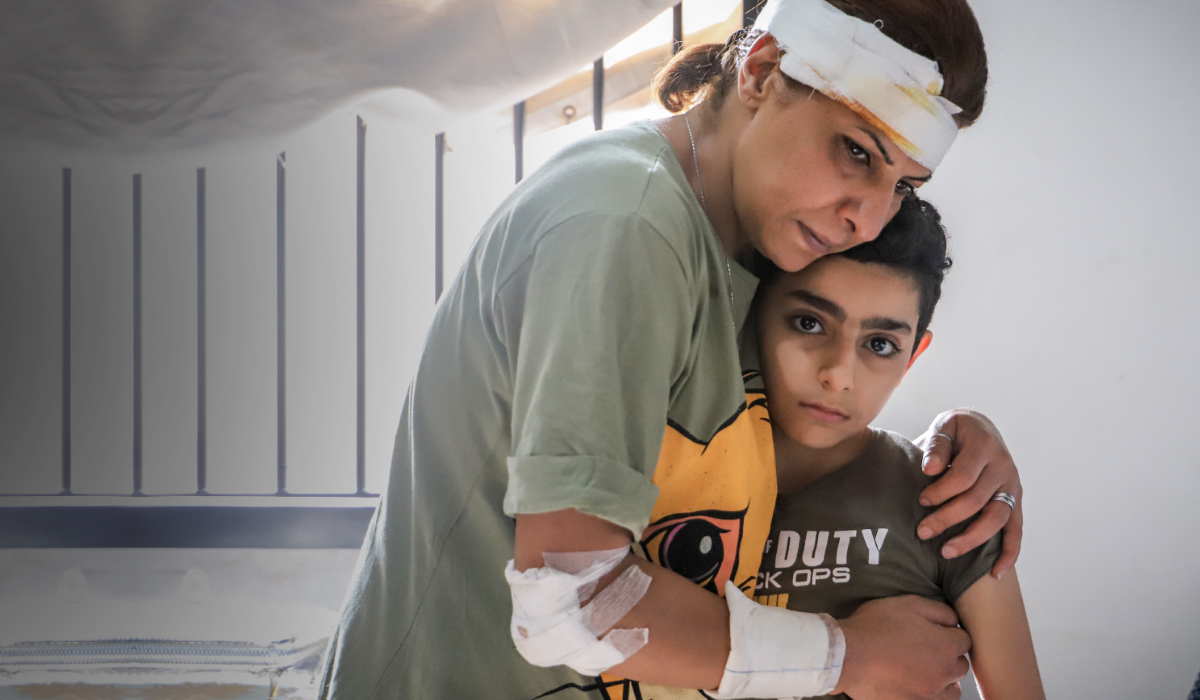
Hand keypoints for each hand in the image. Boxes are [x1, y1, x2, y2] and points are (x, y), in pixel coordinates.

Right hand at [834, 596, 969, 699]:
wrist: (847, 655)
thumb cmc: (877, 626)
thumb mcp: (909, 604)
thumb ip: (940, 611)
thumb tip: (954, 621)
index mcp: (946, 646)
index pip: (965, 640)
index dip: (949, 633)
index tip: (934, 632)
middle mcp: (944, 673)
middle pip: (960, 666)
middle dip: (948, 657)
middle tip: (926, 650)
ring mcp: (930, 694)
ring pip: (951, 689)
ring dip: (944, 680)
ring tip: (924, 671)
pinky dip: (930, 695)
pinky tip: (915, 685)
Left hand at [914, 409, 1022, 578]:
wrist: (981, 428)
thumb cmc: (956, 431)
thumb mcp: (944, 427)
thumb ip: (936, 446)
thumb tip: (929, 468)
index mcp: (985, 446)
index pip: (962, 477)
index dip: (940, 491)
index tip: (921, 500)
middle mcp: (1004, 467)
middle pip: (977, 501)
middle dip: (947, 519)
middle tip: (922, 532)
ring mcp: (1013, 486)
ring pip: (997, 519)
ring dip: (972, 539)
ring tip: (946, 552)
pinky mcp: (1016, 501)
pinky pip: (1016, 531)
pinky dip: (1009, 553)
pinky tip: (995, 573)